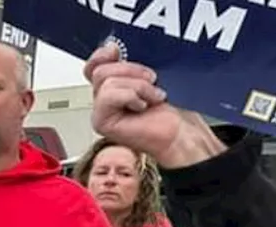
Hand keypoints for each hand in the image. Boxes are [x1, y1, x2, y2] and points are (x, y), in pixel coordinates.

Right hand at [84, 44, 223, 167]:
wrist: (181, 132)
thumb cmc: (173, 108)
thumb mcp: (150, 73)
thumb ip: (129, 61)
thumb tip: (110, 46)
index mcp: (114, 84)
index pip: (94, 64)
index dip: (102, 55)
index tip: (117, 50)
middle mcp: (104, 97)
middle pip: (100, 69)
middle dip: (130, 70)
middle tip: (151, 79)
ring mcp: (101, 110)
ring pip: (105, 81)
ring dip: (137, 86)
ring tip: (152, 97)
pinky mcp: (101, 121)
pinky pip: (107, 96)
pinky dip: (130, 96)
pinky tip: (142, 106)